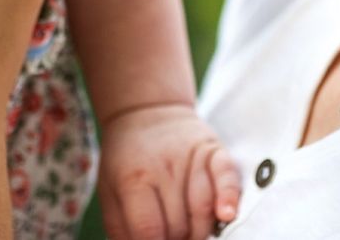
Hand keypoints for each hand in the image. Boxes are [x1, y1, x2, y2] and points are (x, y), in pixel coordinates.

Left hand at [98, 103, 240, 239]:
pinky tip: (225, 215)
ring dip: (200, 233)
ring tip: (190, 235)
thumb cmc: (126, 159)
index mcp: (132, 179)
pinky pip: (228, 177)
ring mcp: (190, 158)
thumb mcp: (109, 190)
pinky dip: (229, 198)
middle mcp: (163, 168)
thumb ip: (121, 228)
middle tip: (171, 236)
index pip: (148, 229)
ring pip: (204, 210)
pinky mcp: (214, 150)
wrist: (146, 111)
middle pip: (178, 226)